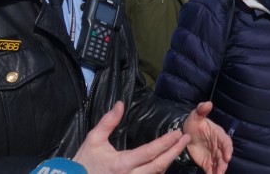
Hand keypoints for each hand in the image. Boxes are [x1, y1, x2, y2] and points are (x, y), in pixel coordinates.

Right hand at [73, 101, 190, 173]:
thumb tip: (121, 103)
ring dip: (169, 162)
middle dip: (175, 152)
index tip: (178, 133)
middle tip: (186, 139)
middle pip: (159, 166)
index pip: (150, 152)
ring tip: (179, 148)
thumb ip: (108, 122)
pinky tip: (165, 162)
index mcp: (122, 164)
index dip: (166, 142)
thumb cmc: (84, 163)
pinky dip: (159, 171)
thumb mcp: (94, 140)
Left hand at [183, 101, 233, 173]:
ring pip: (219, 164)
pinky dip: (212, 173)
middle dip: (223, 164)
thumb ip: (202, 110)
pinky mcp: (207, 162)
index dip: (227, 149)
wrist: (186, 133)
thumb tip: (208, 103)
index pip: (226, 142)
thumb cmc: (194, 123)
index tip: (227, 157)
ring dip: (219, 170)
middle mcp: (218, 146)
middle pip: (224, 156)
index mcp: (218, 134)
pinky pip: (211, 169)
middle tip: (221, 171)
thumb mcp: (196, 115)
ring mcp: (213, 155)